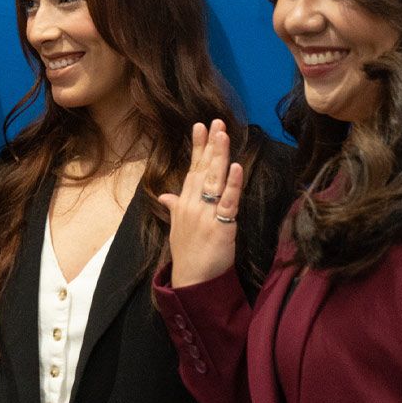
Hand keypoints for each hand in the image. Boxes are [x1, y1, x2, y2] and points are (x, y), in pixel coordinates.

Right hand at [158, 119, 243, 287]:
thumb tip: (165, 195)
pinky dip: (233, 184)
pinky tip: (236, 167)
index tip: (200, 126)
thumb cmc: (187, 254)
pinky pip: (228, 202)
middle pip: (203, 169)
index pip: (192, 169)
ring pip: (214, 180)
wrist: (191, 280)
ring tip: (223, 134)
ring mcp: (206, 214)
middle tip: (216, 122)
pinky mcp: (221, 226)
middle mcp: (193, 204)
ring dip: (219, 156)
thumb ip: (174, 207)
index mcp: (185, 203)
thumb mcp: (177, 227)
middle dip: (210, 145)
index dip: (197, 147)